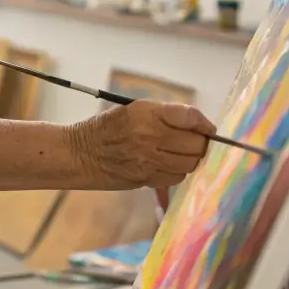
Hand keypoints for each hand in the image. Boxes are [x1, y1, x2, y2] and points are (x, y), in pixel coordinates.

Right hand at [74, 100, 215, 189]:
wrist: (80, 153)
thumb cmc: (106, 127)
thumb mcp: (132, 109)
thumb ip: (164, 115)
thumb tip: (196, 125)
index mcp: (146, 112)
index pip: (189, 116)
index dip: (204, 123)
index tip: (208, 127)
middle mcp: (150, 136)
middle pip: (196, 143)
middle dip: (201, 142)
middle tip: (196, 141)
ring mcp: (149, 160)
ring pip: (190, 163)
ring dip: (191, 158)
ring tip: (182, 153)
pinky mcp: (147, 178)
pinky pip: (177, 177)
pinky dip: (178, 171)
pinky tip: (168, 164)